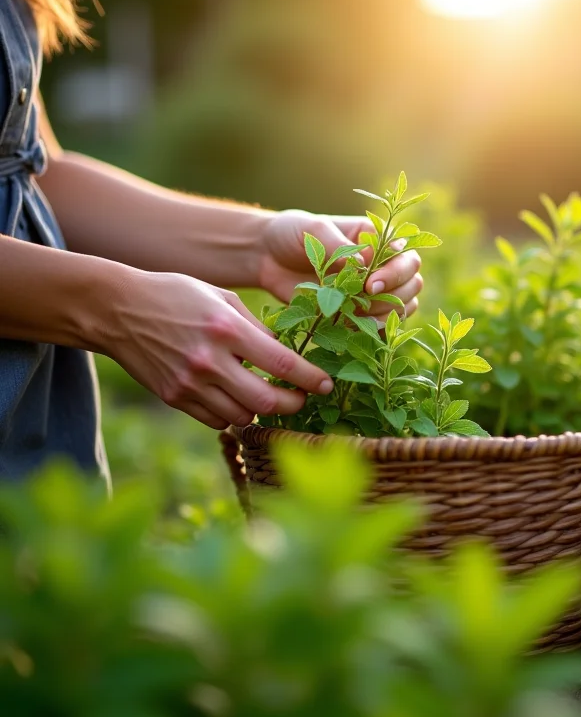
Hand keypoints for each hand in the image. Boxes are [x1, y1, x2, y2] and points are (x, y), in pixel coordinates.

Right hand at [105, 271, 333, 429]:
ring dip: (262, 411)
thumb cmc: (176, 295)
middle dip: (295, 404)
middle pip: (267, 401)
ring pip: (243, 416)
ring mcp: (190, 383)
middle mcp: (210, 360)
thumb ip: (255, 327)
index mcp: (227, 329)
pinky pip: (217, 421)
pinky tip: (237, 398)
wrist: (118, 310)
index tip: (327, 385)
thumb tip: (287, 354)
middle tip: (304, 399)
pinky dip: (233, 415)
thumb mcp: (221, 297)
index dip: (312, 380)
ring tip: (269, 396)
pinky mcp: (174, 398)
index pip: (283, 364)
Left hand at [255, 210, 422, 320]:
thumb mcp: (312, 229)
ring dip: (384, 315)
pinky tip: (349, 328)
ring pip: (404, 307)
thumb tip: (364, 265)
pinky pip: (383, 327)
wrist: (267, 257)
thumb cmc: (291, 234)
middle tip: (363, 298)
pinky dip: (372, 331)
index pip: (406, 255)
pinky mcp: (360, 312)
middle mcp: (382, 264)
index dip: (395, 272)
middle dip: (393, 295)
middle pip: (413, 283)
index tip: (369, 283)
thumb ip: (338, 245)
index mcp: (376, 239)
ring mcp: (373, 291)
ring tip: (354, 315)